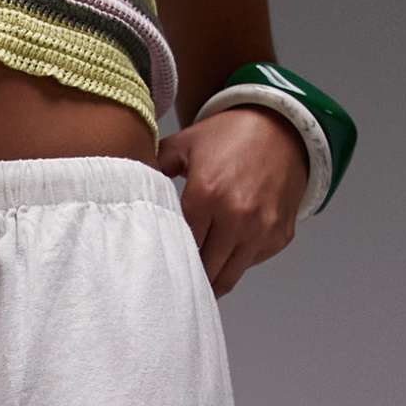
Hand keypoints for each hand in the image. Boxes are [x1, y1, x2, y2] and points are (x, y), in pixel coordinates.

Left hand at [156, 105, 307, 295]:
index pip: (179, 247)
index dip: (168, 257)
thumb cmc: (231, 136)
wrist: (283, 126)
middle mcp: (236, 217)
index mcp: (206, 195)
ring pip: (227, 278)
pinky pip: (251, 264)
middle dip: (189, 276)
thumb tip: (122, 186)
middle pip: (203, 271)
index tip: (159, 264)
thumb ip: (153, 168)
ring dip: (212, 279)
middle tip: (176, 279)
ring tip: (198, 277)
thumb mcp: (185, 144)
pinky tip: (228, 249)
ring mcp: (261, 230)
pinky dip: (238, 263)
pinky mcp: (278, 236)